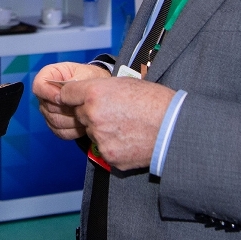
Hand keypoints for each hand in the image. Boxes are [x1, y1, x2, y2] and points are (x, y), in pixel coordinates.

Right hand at [33, 62, 109, 140]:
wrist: (96, 89)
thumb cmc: (89, 77)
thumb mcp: (84, 74)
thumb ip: (73, 83)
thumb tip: (62, 95)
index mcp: (49, 76)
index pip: (39, 86)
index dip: (48, 93)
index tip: (62, 98)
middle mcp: (45, 94)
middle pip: (47, 106)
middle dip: (66, 108)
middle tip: (81, 106)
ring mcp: (49, 110)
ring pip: (54, 121)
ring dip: (72, 120)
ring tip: (85, 114)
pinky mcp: (55, 123)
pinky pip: (60, 131)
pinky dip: (74, 130)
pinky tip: (84, 123)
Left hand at [58, 77, 176, 171]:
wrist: (174, 128)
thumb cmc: (155, 101)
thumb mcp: (125, 83)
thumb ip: (100, 89)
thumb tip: (83, 93)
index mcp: (95, 93)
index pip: (66, 94)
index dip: (72, 95)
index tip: (75, 97)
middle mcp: (93, 115)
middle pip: (79, 115)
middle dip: (91, 113)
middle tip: (114, 112)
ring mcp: (100, 138)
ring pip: (91, 133)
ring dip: (102, 130)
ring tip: (126, 125)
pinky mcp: (109, 156)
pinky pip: (103, 148)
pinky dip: (113, 144)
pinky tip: (130, 138)